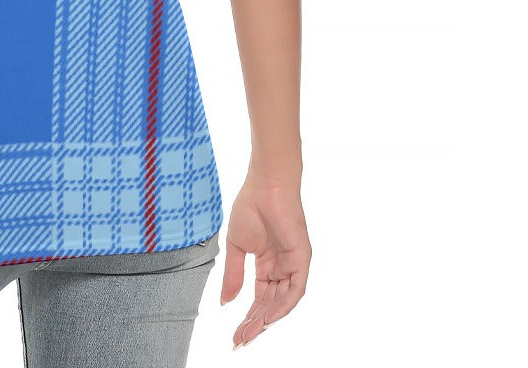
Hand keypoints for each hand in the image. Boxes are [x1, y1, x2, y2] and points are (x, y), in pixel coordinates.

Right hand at [220, 178, 310, 349]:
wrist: (264, 186)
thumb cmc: (250, 207)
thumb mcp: (236, 247)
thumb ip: (233, 275)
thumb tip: (225, 302)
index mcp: (267, 265)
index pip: (259, 299)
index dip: (248, 317)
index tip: (235, 335)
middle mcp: (282, 269)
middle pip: (270, 305)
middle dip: (255, 324)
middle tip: (240, 340)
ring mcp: (293, 265)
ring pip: (282, 302)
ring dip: (267, 319)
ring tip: (250, 333)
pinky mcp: (302, 259)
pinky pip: (295, 289)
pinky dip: (282, 305)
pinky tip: (267, 317)